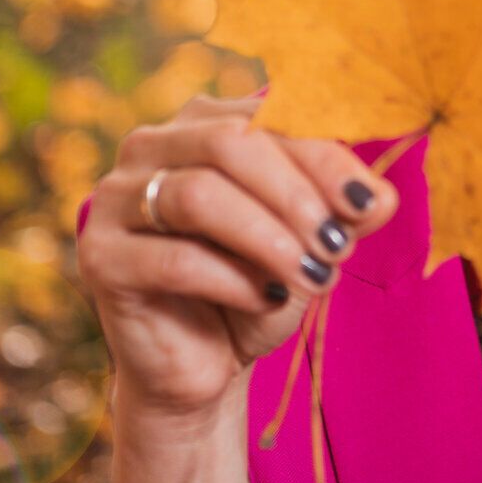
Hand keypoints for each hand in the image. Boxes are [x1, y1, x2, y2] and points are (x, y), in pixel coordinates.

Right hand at [76, 93, 398, 421]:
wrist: (203, 365)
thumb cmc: (258, 286)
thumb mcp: (311, 244)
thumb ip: (344, 213)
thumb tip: (382, 196)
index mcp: (204, 120)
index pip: (268, 117)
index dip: (323, 156)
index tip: (369, 202)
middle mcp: (150, 145)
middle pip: (230, 143)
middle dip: (295, 196)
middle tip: (338, 246)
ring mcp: (113, 198)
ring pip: (198, 196)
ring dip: (268, 239)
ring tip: (312, 276)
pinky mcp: (99, 257)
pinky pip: (174, 258)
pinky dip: (233, 279)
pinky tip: (267, 298)